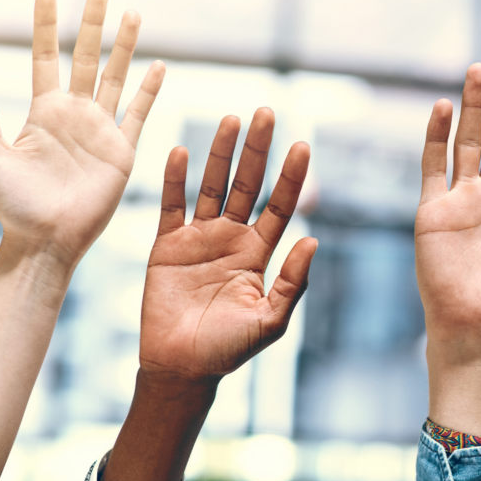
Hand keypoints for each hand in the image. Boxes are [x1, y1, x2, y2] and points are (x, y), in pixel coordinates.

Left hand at [0, 0, 164, 268]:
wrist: (47, 238)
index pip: (46, 57)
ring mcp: (100, 130)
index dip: (46, 25)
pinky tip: (159, 67)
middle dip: (93, 24)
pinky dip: (149, 91)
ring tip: (132, 15)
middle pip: (85, 57)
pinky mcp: (121, 150)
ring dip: (124, 47)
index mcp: (43, 112)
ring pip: (114, 77)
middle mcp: (74, 114)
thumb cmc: (16, 205)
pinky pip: (138, 114)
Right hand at [139, 108, 316, 379]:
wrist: (182, 368)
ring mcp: (198, 238)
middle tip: (267, 112)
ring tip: (232, 119)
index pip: (279, 205)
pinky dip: (174, 179)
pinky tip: (181, 150)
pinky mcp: (166, 246)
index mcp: (258, 253)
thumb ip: (292, 282)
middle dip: (258, 150)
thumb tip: (314, 241)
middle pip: (247, 184)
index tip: (302, 144)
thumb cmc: (229, 350)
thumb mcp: (271, 320)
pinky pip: (170, 205)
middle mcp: (231, 238)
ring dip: (220, 153)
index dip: (291, 176)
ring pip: (211, 185)